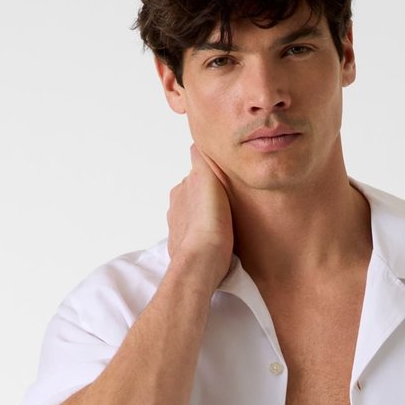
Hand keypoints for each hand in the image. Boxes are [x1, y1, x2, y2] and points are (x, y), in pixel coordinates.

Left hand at [166, 144, 233, 291]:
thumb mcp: (206, 179)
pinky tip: (217, 242)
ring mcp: (178, 230)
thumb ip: (201, 159)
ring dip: (207, 219)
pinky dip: (204, 238)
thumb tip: (197, 143)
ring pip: (195, 218)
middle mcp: (176, 209)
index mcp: (181, 191)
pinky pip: (196, 239)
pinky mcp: (184, 250)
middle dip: (208, 200)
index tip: (223, 185)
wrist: (202, 261)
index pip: (197, 178)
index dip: (211, 180)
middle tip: (227, 205)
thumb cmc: (208, 223)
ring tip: (225, 225)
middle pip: (195, 198)